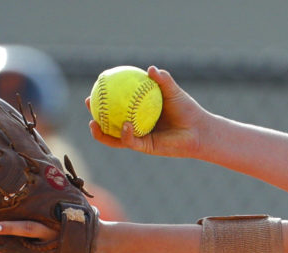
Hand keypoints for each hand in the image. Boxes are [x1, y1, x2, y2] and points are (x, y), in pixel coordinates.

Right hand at [89, 66, 207, 159]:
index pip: (115, 103)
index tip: (95, 85)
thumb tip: (150, 69)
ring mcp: (139, 137)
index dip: (103, 95)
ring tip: (93, 123)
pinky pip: (131, 142)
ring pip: (115, 137)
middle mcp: (135, 124)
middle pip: (109, 121)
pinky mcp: (146, 148)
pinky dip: (126, 135)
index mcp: (137, 110)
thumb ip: (162, 80)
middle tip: (88, 102)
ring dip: (102, 132)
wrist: (199, 130)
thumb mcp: (172, 91)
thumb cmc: (186, 109)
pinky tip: (124, 126)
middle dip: (95, 113)